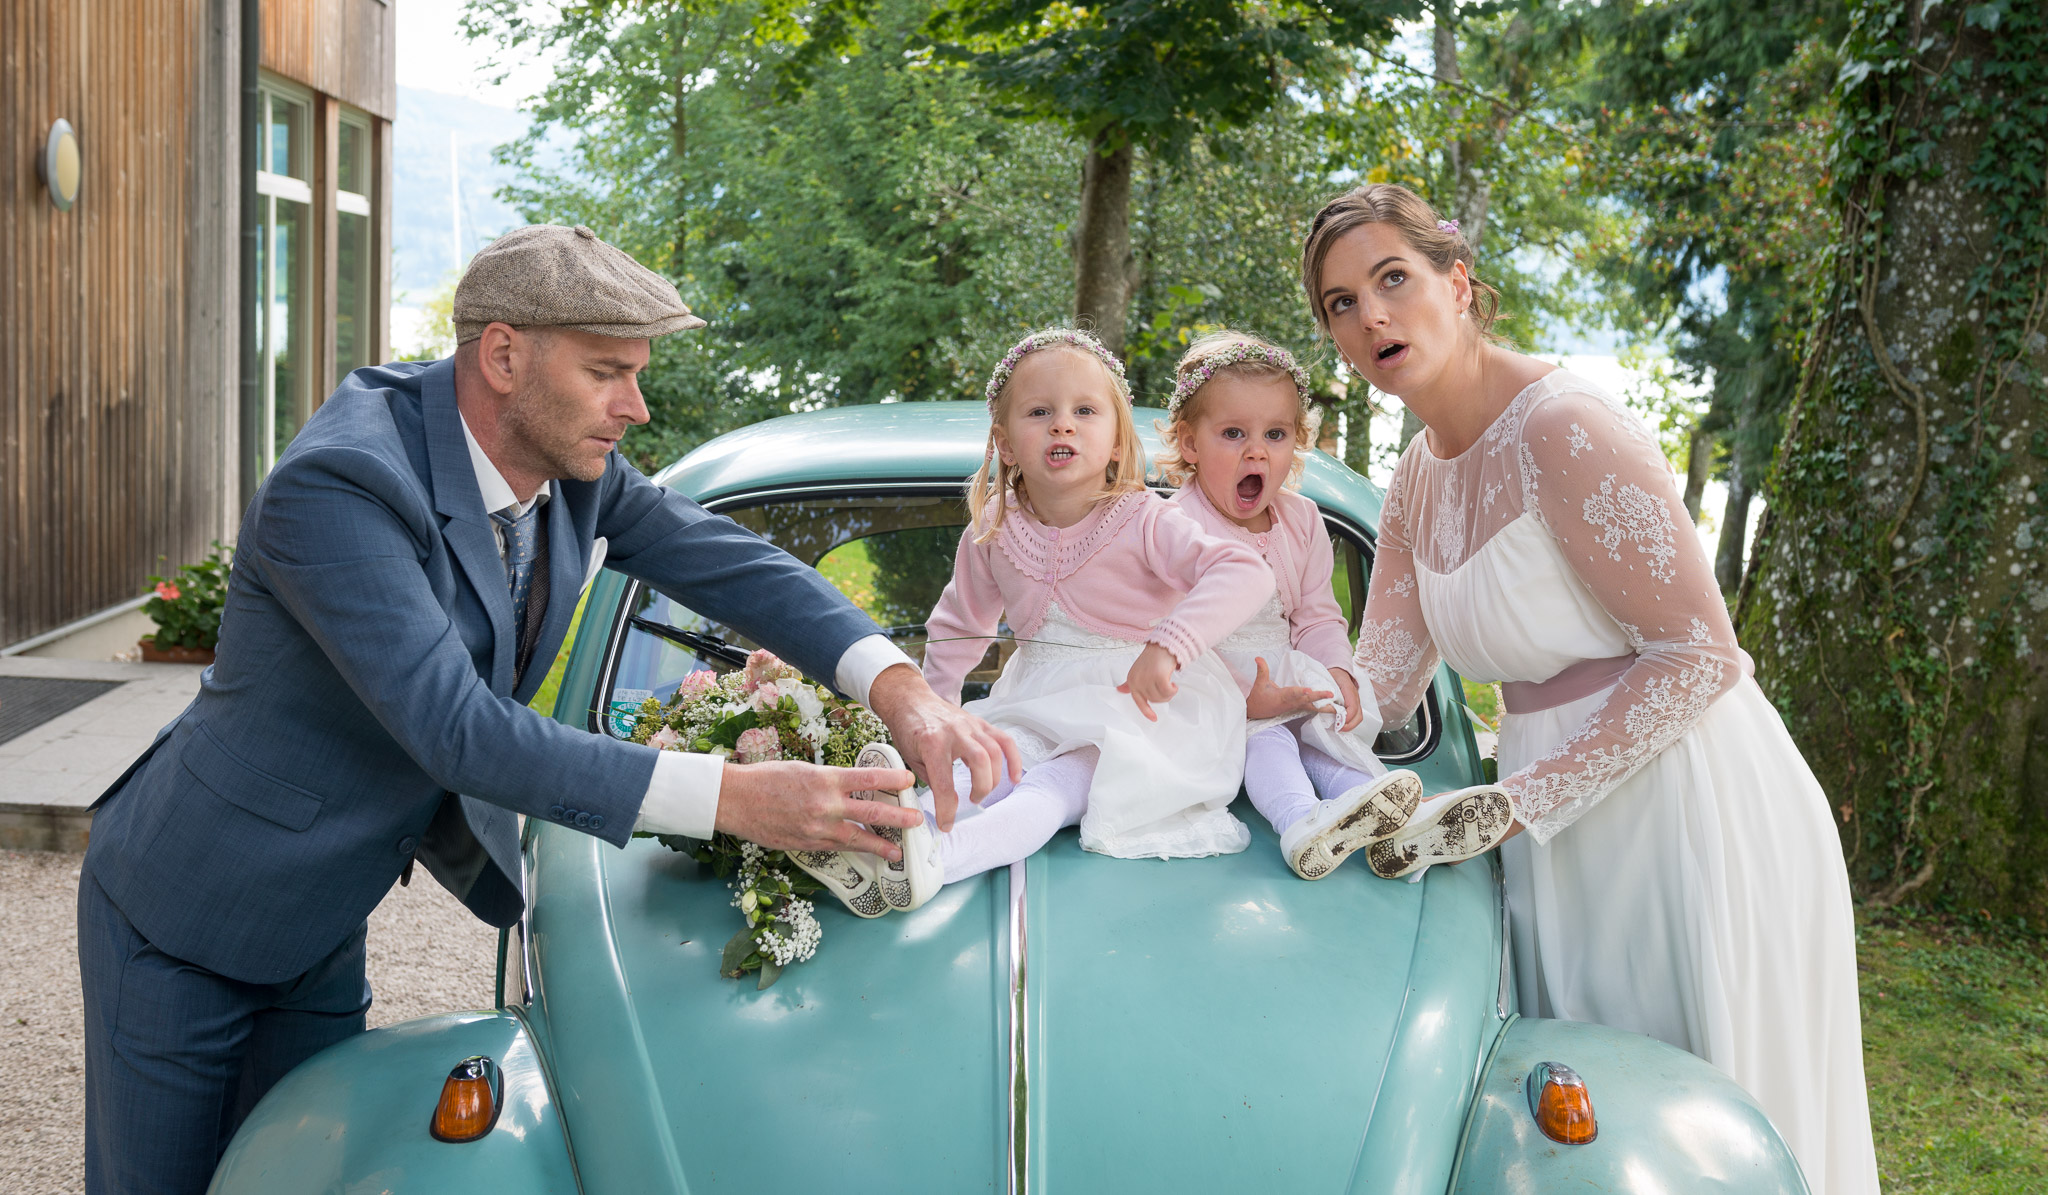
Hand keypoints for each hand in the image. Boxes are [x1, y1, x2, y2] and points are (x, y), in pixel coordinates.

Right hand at [713, 760, 920, 860]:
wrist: (736, 800)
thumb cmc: (767, 778)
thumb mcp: (804, 770)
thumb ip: (830, 780)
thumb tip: (853, 787)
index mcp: (825, 779)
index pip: (868, 778)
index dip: (893, 779)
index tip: (910, 780)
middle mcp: (825, 804)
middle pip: (870, 811)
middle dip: (897, 817)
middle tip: (916, 820)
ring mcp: (816, 828)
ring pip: (856, 837)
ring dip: (880, 844)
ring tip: (898, 850)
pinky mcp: (807, 844)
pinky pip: (835, 847)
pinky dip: (852, 850)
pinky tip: (864, 853)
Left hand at [866, 663, 1021, 832]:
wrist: (911, 701)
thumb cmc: (909, 730)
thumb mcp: (912, 759)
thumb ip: (932, 780)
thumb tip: (946, 805)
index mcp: (932, 744)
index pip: (945, 784)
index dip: (947, 809)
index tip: (947, 824)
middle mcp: (954, 733)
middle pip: (980, 762)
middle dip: (981, 789)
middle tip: (972, 800)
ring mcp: (970, 726)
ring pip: (994, 752)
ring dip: (994, 778)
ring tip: (982, 791)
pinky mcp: (980, 723)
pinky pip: (1004, 741)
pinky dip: (1013, 760)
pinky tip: (1014, 777)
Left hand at [1115, 643, 1179, 721]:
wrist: (1163, 646)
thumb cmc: (1152, 658)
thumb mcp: (1137, 671)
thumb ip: (1129, 683)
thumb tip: (1120, 690)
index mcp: (1132, 680)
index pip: (1138, 700)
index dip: (1146, 711)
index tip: (1153, 718)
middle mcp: (1138, 680)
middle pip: (1153, 700)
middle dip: (1163, 696)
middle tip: (1167, 687)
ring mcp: (1148, 678)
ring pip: (1161, 697)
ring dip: (1169, 693)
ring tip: (1170, 684)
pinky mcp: (1159, 676)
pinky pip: (1168, 692)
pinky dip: (1173, 690)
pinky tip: (1174, 684)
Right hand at [1244, 657, 1335, 720]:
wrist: (1257, 713)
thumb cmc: (1259, 698)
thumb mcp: (1259, 684)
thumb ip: (1262, 670)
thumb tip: (1258, 657)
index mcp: (1281, 697)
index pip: (1292, 693)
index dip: (1300, 692)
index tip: (1309, 690)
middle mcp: (1291, 703)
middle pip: (1307, 700)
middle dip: (1319, 697)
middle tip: (1331, 695)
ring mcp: (1296, 706)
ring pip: (1312, 707)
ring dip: (1325, 706)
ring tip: (1339, 707)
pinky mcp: (1299, 707)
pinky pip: (1312, 708)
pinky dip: (1322, 707)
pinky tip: (1333, 707)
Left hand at [1329, 667, 1365, 732]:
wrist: (1338, 671)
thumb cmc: (1332, 676)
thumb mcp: (1328, 681)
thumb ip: (1328, 692)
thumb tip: (1327, 705)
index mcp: (1349, 690)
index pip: (1353, 707)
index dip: (1348, 717)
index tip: (1339, 724)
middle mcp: (1355, 696)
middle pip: (1359, 715)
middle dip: (1350, 725)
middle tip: (1339, 729)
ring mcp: (1356, 700)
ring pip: (1359, 716)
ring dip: (1351, 725)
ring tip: (1340, 728)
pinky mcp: (1354, 704)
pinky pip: (1356, 715)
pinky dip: (1351, 722)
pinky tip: (1342, 724)